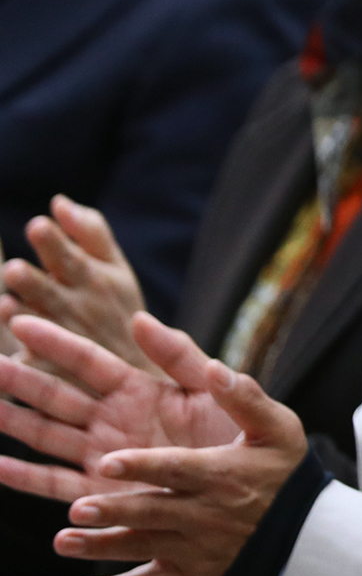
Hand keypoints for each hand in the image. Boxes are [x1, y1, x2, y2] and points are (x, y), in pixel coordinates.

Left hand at [0, 198, 148, 370]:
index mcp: (94, 280)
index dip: (53, 243)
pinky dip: (14, 358)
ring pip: (31, 326)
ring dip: (17, 315)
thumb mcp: (118, 271)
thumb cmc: (120, 313)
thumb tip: (58, 202)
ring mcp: (62, 340)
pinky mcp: (48, 368)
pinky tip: (7, 354)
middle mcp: (76, 308)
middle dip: (30, 280)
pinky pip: (25, 362)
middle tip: (14, 270)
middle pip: (46, 291)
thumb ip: (91, 234)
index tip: (38, 225)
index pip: (71, 257)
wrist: (134, 373)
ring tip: (5, 306)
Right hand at [0, 313, 241, 504]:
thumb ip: (181, 356)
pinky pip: (56, 484)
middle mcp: (115, 421)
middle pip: (56, 395)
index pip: (89, 361)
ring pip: (46, 435)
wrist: (256, 492)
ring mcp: (105, 457)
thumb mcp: (214, 391)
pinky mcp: (104, 494)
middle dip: (19, 379)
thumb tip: (141, 318)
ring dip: (12, 422)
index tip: (21, 320)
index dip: (55, 342)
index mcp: (140, 391)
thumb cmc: (241, 436)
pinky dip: (24, 477)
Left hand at [40, 316, 306, 575]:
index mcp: (221, 474)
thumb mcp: (278, 428)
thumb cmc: (286, 472)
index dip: (142, 466)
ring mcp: (196, 548)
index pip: (176, 469)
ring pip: (143, 548)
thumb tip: (216, 368)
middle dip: (115, 511)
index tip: (107, 462)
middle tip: (77, 508)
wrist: (307, 534)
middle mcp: (205, 514)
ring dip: (102, 548)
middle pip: (152, 512)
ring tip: (64, 542)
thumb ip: (245, 398)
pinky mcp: (191, 575)